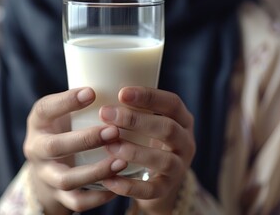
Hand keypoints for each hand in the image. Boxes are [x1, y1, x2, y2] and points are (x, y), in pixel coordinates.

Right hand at [23, 87, 127, 213]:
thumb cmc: (62, 130)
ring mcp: (46, 175)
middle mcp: (37, 150)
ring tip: (122, 161)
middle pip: (54, 147)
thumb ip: (81, 103)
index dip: (66, 101)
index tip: (91, 92)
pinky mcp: (58, 196)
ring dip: (95, 171)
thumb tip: (121, 77)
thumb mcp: (63, 113)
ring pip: (67, 179)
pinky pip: (77, 202)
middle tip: (113, 131)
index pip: (45, 109)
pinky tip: (118, 186)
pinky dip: (98, 197)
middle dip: (84, 139)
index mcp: (38, 123)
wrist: (46, 168)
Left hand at [100, 86, 195, 214]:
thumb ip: (133, 109)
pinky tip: (108, 179)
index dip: (148, 96)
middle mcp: (186, 142)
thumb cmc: (147, 141)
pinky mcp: (167, 189)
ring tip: (109, 146)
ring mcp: (179, 167)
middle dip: (135, 121)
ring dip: (134, 152)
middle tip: (105, 113)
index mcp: (182, 120)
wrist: (158, 181)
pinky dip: (129, 186)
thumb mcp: (148, 123)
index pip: (171, 103)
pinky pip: (151, 190)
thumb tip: (93, 90)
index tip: (121, 93)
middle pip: (168, 128)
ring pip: (163, 160)